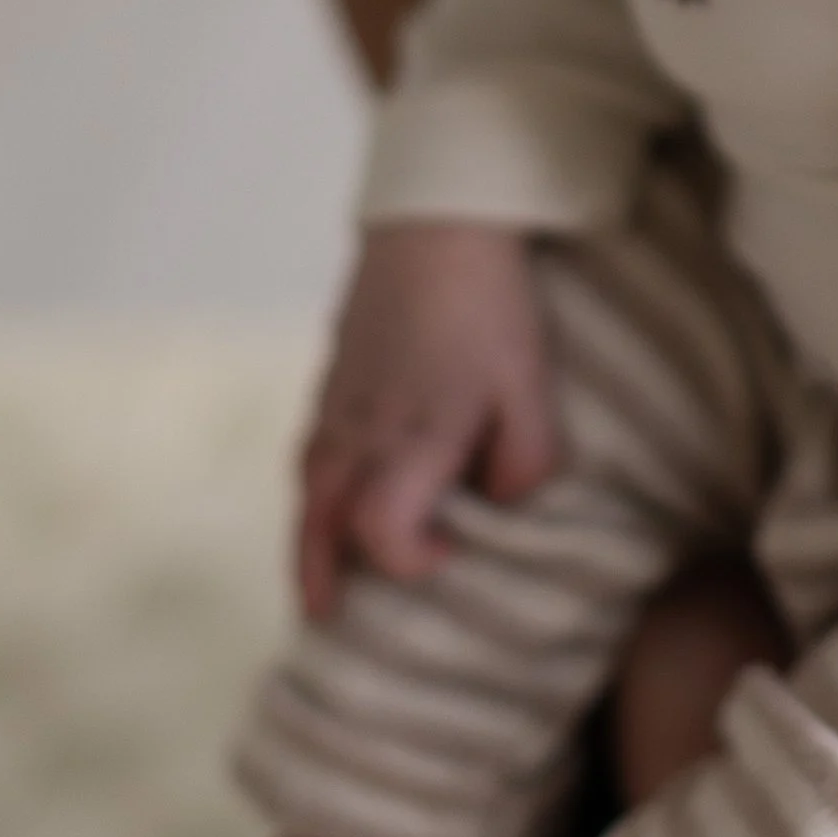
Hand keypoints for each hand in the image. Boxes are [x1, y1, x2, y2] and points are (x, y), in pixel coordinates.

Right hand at [295, 223, 557, 617]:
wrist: (437, 219)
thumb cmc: (491, 306)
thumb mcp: (532, 387)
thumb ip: (525, 463)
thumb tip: (497, 507)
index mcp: (410, 440)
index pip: (379, 532)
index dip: (408, 561)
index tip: (450, 555)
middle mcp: (359, 431)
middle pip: (317, 523)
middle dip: (321, 575)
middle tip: (328, 618)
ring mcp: (336, 401)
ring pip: (305, 488)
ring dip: (309, 537)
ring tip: (318, 577)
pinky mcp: (332, 373)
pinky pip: (309, 450)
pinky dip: (312, 490)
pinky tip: (330, 496)